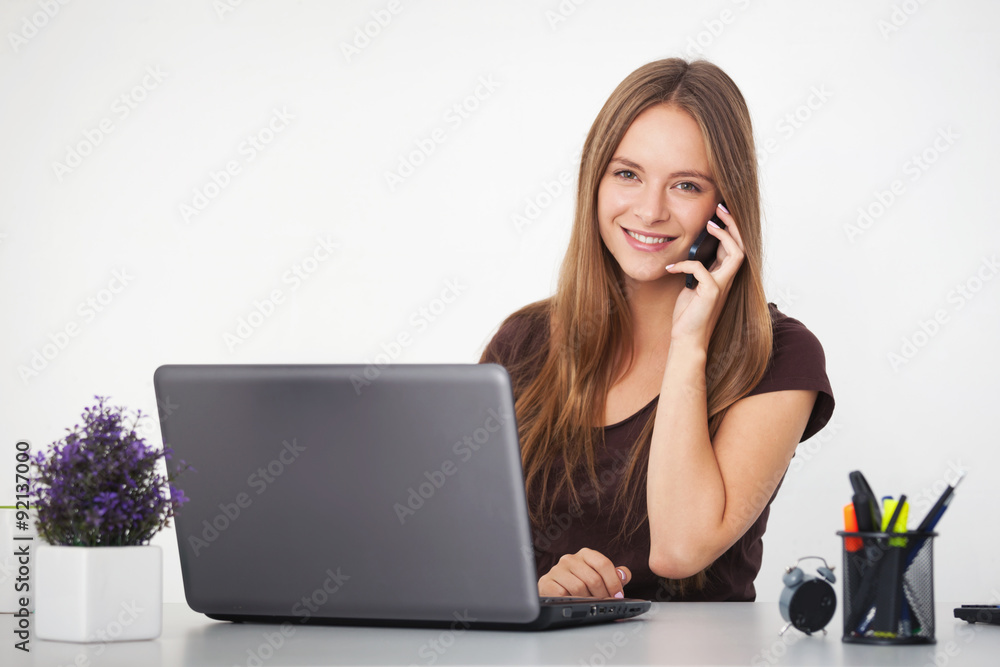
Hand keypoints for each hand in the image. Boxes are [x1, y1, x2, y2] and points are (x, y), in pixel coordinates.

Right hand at [537, 547, 631, 597]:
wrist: (554, 591)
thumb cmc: (580, 584)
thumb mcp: (599, 577)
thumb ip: (615, 575)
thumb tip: (624, 574)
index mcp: (585, 554)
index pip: (603, 564)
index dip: (614, 582)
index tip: (618, 595)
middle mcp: (570, 558)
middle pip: (593, 578)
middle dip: (603, 595)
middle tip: (606, 603)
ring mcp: (557, 570)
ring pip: (579, 588)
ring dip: (588, 600)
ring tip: (590, 603)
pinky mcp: (546, 582)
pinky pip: (564, 594)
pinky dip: (571, 601)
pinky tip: (573, 602)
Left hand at [665, 202, 744, 346]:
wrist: (687, 339)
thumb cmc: (689, 314)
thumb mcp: (693, 286)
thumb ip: (697, 270)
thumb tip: (692, 252)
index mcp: (723, 276)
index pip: (735, 247)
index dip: (730, 229)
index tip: (719, 214)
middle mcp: (727, 280)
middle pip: (742, 246)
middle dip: (733, 225)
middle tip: (720, 209)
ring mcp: (721, 286)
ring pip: (736, 254)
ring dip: (724, 236)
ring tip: (709, 225)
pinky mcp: (711, 293)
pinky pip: (701, 270)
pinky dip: (685, 265)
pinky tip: (670, 268)